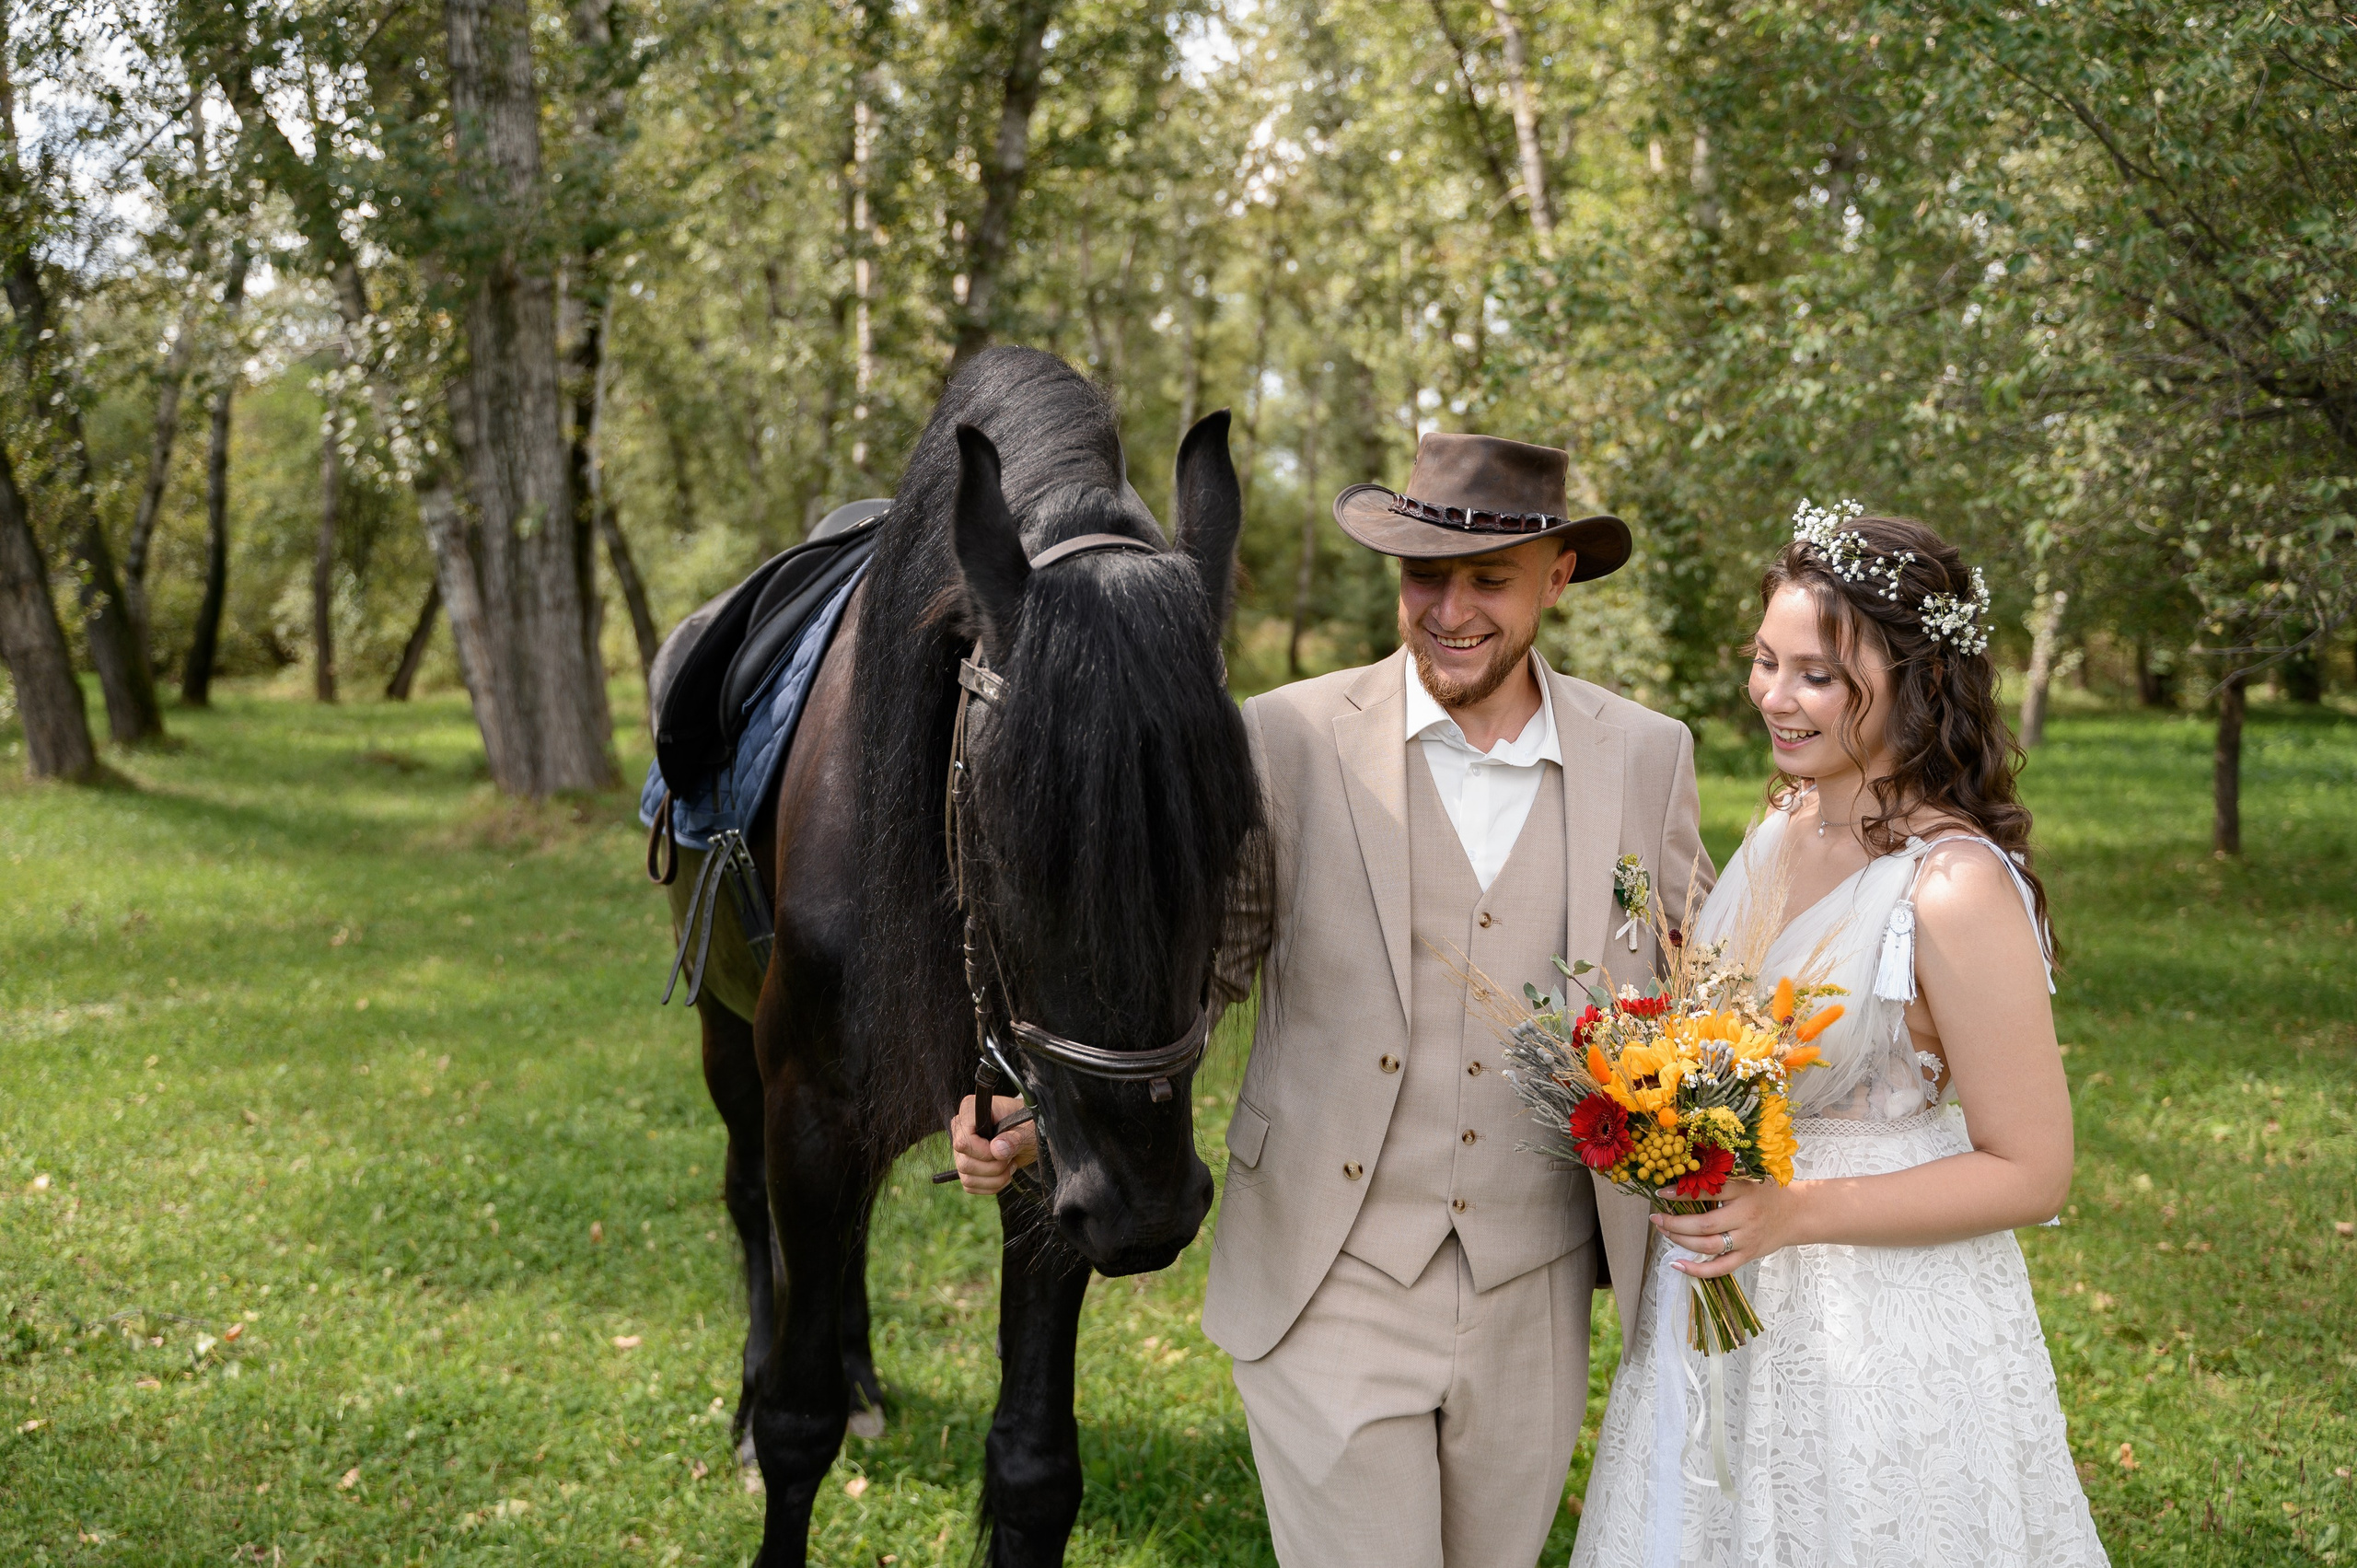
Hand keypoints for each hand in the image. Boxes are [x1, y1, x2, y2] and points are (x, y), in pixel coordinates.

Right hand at [949, 1094, 1036, 1194]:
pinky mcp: (965, 1168)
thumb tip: (997, 1149)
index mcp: (970, 1110)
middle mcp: (960, 1130)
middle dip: (994, 1167)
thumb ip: (1013, 1138)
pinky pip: (971, 1186)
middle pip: (965, 1163)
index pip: (963, 1140)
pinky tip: (1004, 1173)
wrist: (1028, 1135)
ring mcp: (960, 1151)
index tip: (1003, 1151)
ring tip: (1010, 1164)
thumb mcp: (1027, 1129)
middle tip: (1010, 1157)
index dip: (983, 1151)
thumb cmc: (1027, 1125)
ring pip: (967, 1178)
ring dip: (996, 1178)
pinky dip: (992, 1185)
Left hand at [1652, 1179, 1810, 1278]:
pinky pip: (1720, 1267)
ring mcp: (1746, 1239)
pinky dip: (1697, 1269)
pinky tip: (1677, 1264)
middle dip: (1675, 1223)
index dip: (1682, 1193)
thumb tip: (1682, 1180)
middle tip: (1656, 1218)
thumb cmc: (1765, 1193)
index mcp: (1743, 1191)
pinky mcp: (1748, 1255)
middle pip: (1704, 1224)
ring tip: (1663, 1231)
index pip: (1708, 1192)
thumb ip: (1720, 1180)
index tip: (1661, 1193)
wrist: (1796, 1213)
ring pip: (1708, 1246)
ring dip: (1681, 1240)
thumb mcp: (1746, 1179)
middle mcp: (1745, 1216)